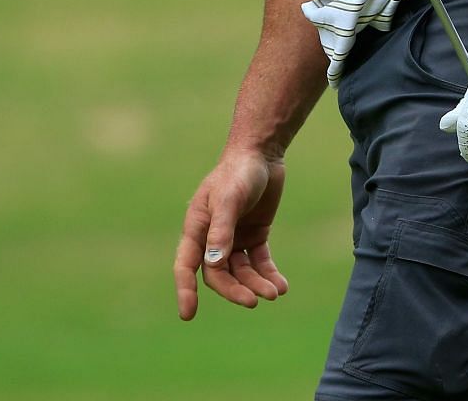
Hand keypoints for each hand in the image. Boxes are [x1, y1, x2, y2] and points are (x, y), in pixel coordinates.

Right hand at [173, 150, 289, 319]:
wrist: (262, 154)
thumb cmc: (239, 172)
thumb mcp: (229, 198)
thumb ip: (221, 229)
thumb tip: (213, 264)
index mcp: (197, 228)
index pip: (187, 265)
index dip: (185, 290)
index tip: (188, 314)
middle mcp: (212, 237)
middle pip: (218, 274)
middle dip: (234, 290)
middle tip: (254, 301)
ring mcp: (234, 238)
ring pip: (241, 272)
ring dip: (255, 284)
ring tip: (275, 292)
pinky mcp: (255, 236)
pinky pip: (259, 262)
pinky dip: (269, 274)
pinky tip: (281, 285)